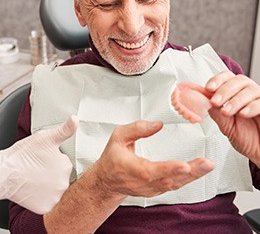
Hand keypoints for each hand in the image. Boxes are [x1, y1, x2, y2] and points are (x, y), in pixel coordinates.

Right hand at [0, 115, 77, 213]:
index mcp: (66, 166)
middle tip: (37, 168)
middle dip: (52, 173)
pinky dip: (41, 198)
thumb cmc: (23, 154)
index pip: (64, 163)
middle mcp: (64, 183)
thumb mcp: (46, 137)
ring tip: (34, 178)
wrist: (3, 173)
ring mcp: (55, 197)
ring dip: (48, 185)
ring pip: (55, 189)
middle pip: (61, 177)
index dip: (53, 160)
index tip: (42, 159)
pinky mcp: (45, 208)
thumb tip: (75, 119)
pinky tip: (33, 189)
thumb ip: (65, 130)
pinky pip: (47, 202)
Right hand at [94, 120, 214, 197]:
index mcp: (131, 168)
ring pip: (174, 184)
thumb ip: (136, 129)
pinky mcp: (157, 190)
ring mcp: (151, 189)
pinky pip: (174, 185)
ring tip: (207, 165)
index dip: (168, 169)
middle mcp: (142, 182)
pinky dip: (188, 179)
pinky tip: (199, 171)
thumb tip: (157, 125)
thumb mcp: (118, 137)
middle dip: (190, 172)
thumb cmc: (112, 158)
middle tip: (207, 163)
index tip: (184, 165)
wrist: (107, 180)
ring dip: (193, 176)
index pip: (151, 170)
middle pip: (168, 180)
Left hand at [206, 70, 259, 165]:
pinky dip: (252, 106)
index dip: (217, 80)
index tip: (208, 88)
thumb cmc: (246, 138)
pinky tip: (243, 113)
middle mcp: (248, 93)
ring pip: (250, 90)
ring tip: (227, 112)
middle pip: (238, 81)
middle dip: (224, 91)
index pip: (227, 77)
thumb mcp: (225, 125)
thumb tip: (202, 100)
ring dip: (235, 100)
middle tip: (215, 102)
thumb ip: (215, 112)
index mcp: (235, 93)